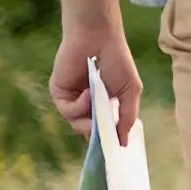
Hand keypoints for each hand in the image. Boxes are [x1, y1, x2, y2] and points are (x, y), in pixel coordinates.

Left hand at [50, 26, 141, 147]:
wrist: (98, 38)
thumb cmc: (118, 60)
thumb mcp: (130, 90)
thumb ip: (127, 117)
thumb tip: (124, 143)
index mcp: (104, 104)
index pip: (103, 129)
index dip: (107, 140)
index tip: (113, 151)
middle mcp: (87, 105)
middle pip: (89, 132)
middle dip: (97, 134)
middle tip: (105, 134)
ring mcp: (72, 100)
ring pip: (77, 124)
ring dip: (89, 117)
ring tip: (98, 101)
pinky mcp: (59, 94)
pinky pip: (68, 111)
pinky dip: (79, 106)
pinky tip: (88, 92)